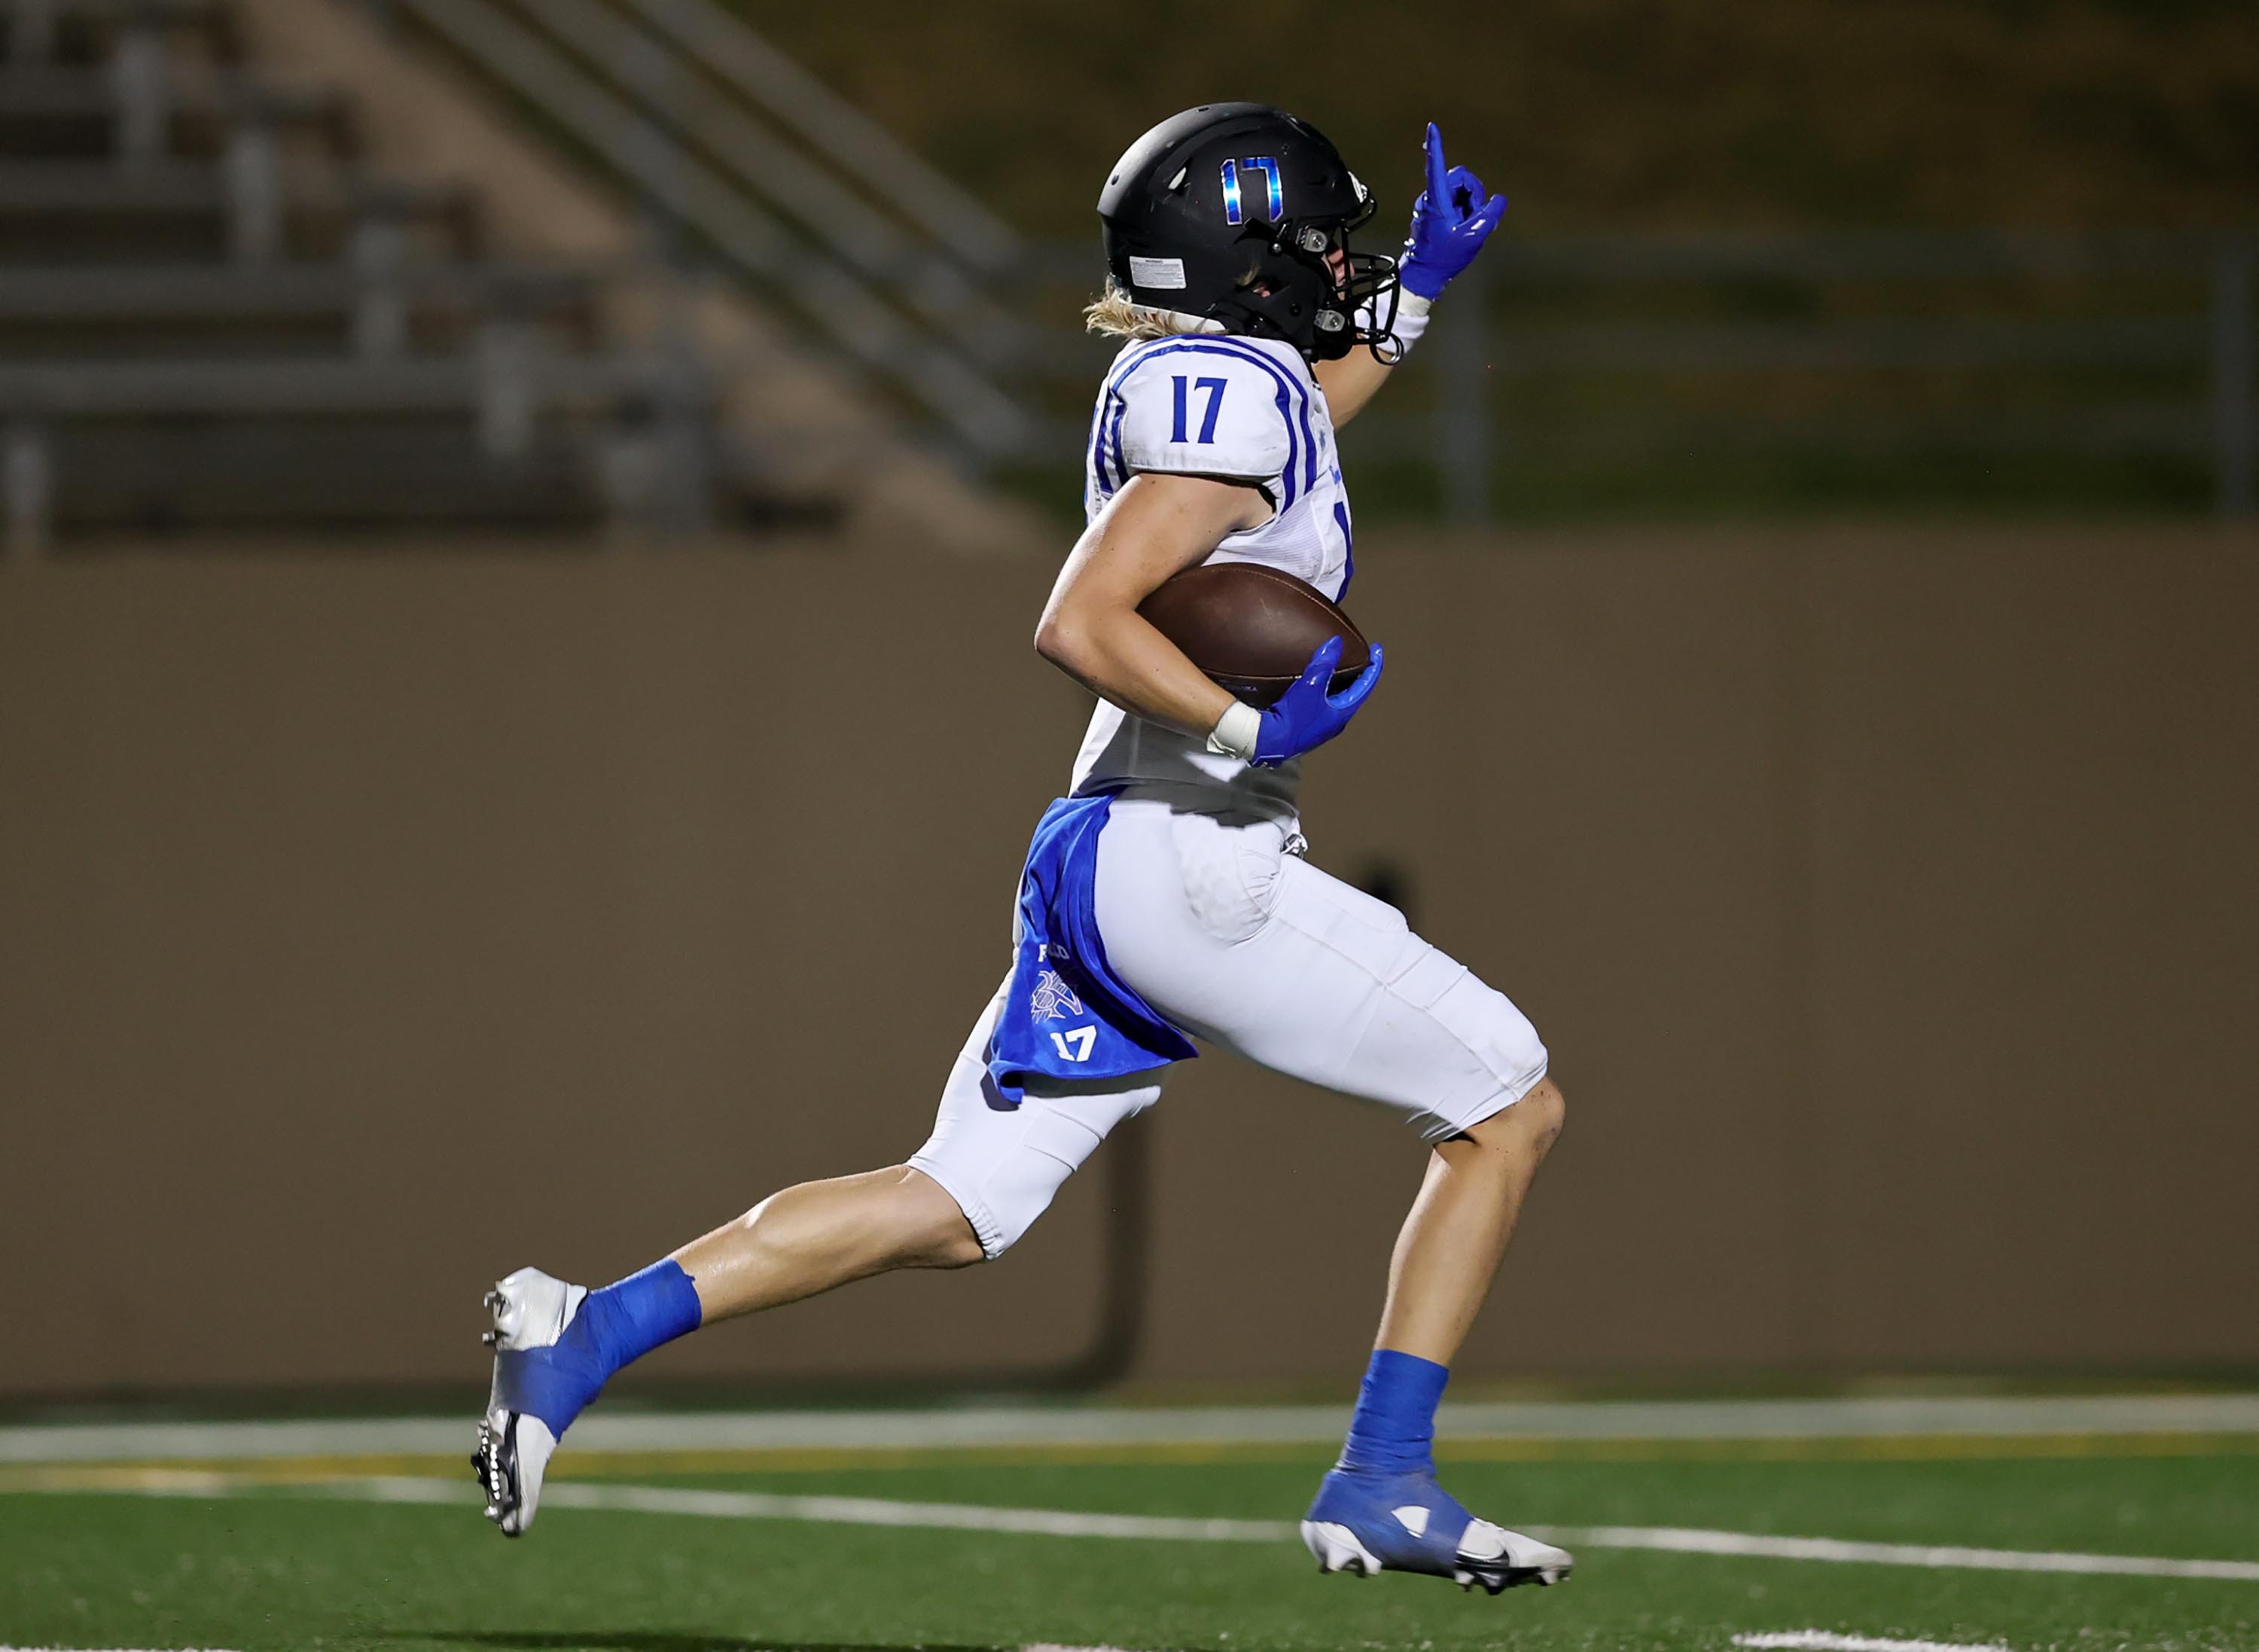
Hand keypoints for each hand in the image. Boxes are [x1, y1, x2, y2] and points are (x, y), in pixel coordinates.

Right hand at [1253, 635, 1384, 765]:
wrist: (1269, 741)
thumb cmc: (1294, 717)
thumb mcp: (1311, 685)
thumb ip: (1324, 662)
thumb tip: (1336, 643)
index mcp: (1342, 712)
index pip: (1366, 685)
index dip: (1373, 665)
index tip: (1377, 650)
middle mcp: (1335, 721)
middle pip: (1354, 693)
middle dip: (1358, 675)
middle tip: (1360, 658)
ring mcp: (1321, 726)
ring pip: (1337, 700)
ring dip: (1340, 684)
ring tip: (1339, 669)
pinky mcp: (1307, 727)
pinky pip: (1322, 705)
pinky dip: (1325, 692)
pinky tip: (1315, 686)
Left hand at [1397, 123, 1507, 300]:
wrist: (1424, 275)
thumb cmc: (1443, 257)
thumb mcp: (1473, 236)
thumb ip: (1490, 215)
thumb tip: (1499, 200)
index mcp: (1436, 200)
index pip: (1437, 166)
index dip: (1436, 146)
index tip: (1432, 127)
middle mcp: (1432, 197)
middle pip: (1461, 178)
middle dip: (1474, 194)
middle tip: (1474, 217)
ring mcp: (1434, 204)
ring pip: (1461, 190)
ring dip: (1470, 205)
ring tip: (1466, 227)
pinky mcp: (1436, 212)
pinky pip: (1457, 202)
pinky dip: (1466, 211)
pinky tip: (1464, 228)